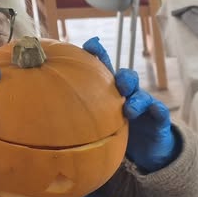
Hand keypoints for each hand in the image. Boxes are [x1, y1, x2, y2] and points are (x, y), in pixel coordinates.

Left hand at [83, 38, 178, 172]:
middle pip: (126, 78)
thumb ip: (72, 115)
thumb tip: (37, 107)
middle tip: (117, 83)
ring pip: (142, 95)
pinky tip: (153, 110)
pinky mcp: (158, 120)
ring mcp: (145, 106)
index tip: (91, 44)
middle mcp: (128, 95)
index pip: (103, 69)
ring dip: (137, 98)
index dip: (99, 54)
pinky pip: (160, 112)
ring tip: (129, 110)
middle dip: (122, 77)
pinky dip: (156, 109)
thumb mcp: (92, 126)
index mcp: (109, 93)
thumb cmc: (114, 135)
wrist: (144, 152)